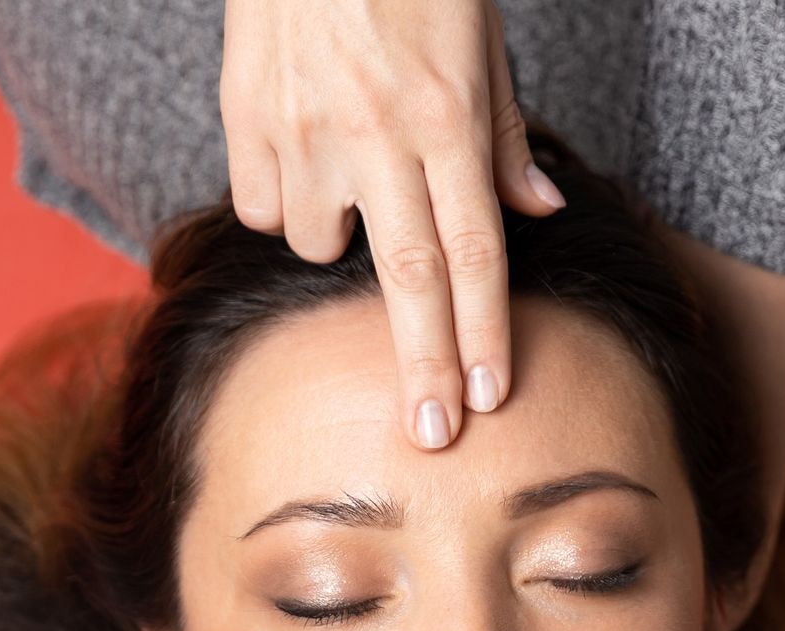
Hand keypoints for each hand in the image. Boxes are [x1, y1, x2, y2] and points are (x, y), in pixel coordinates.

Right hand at [219, 0, 567, 449]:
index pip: (473, 251)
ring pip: (319, 243)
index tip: (488, 396)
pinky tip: (303, 162)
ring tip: (355, 181)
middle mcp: (374, 131)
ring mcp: (302, 128)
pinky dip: (285, 203)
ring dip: (341, 240)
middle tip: (431, 436)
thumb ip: (507, 133)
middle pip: (407, 277)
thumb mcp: (482, 37)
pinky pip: (263, 207)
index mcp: (444, 113)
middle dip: (422, 365)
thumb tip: (541, 215)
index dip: (482, 332)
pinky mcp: (244, 118)